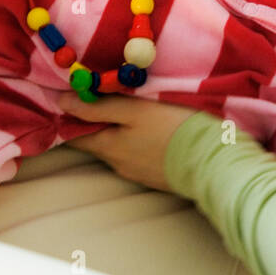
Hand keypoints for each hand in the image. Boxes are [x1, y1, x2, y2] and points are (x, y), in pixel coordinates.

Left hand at [57, 92, 201, 192]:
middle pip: (97, 141)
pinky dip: (137, 143)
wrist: (213, 163)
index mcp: (108, 147)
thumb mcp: (135, 111)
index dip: (71, 116)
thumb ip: (99, 107)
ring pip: (119, 149)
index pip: (74, 134)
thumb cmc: (172, 130)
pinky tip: (151, 132)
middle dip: (96, 123)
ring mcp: (138, 173)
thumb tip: (62, 102)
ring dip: (119, 133)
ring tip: (130, 112)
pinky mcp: (157, 176)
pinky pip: (138, 156)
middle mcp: (118, 164)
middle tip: (104, 99)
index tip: (73, 98)